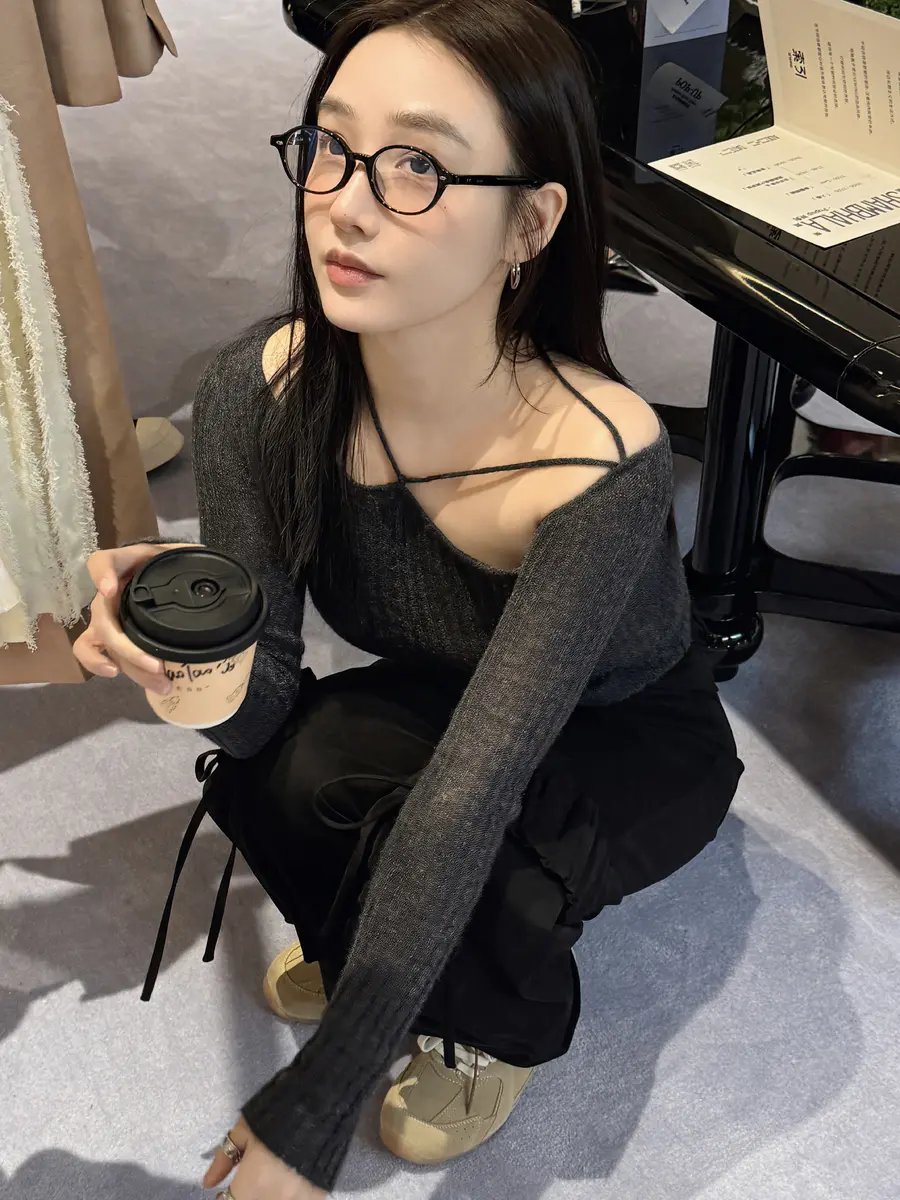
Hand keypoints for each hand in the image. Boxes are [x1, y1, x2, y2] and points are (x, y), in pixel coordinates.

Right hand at [72, 542, 203, 694]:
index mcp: (124, 565)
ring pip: (102, 641)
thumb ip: (191, 559)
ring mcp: (104, 615)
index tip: (110, 590)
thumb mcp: (179, 555)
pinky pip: (88, 649)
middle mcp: (108, 591)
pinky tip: (116, 674)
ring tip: (158, 680)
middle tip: (158, 666)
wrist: (161, 575)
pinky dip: (96, 664)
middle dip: (129, 647)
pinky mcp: (104, 635)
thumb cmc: (168, 564)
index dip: (102, 575)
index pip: (102, 562)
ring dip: (127, 664)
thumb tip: (215, 570)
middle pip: (103, 618)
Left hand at [203, 1116, 327, 1198]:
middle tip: (253, 1180)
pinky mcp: (317, 1196)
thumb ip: (224, 1160)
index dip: (227, 1197)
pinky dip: (289, 1196)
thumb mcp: (244, 1131)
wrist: (321, 1106)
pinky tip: (290, 1181)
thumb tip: (208, 1182)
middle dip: (248, 1195)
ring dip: (269, 1195)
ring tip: (271, 1179)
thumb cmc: (275, 1116)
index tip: (227, 1191)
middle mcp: (274, 1199)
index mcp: (252, 1187)